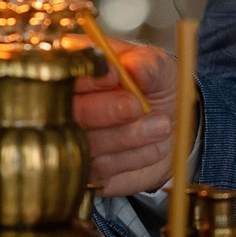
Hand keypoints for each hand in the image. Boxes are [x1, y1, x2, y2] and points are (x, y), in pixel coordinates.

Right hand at [75, 41, 179, 197]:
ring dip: (126, 137)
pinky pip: (100, 170)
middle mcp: (64, 106)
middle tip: (136, 106)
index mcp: (75, 70)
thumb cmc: (155, 86)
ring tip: (161, 125)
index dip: (87, 77)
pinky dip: (132, 158)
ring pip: (86, 145)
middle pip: (69, 113)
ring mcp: (70, 141)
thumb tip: (134, 68)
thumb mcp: (158, 65)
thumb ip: (147, 64)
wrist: (172, 126)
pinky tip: (156, 146)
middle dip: (104, 111)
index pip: (64, 74)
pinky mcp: (85, 172)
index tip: (115, 76)